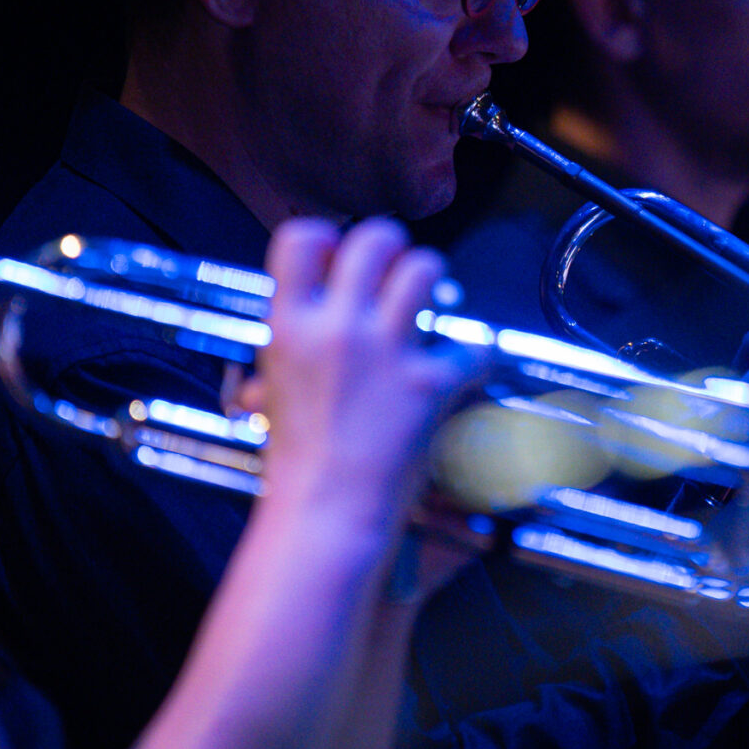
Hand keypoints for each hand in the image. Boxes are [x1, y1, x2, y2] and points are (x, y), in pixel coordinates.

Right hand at [241, 219, 467, 534]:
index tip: (338, 250)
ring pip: (425, 270)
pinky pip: (471, 345)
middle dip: (392, 247)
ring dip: (433, 282)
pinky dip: (476, 356)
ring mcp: (384, 352)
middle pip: (375, 239)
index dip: (327, 236)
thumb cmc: (297, 460)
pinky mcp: (428, 383)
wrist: (323, 512)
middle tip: (395, 270)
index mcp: (288, 326)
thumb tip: (305, 314)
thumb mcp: (272, 384)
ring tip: (431, 302)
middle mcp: (336, 327)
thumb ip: (292, 340)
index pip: (302, 237)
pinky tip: (466, 366)